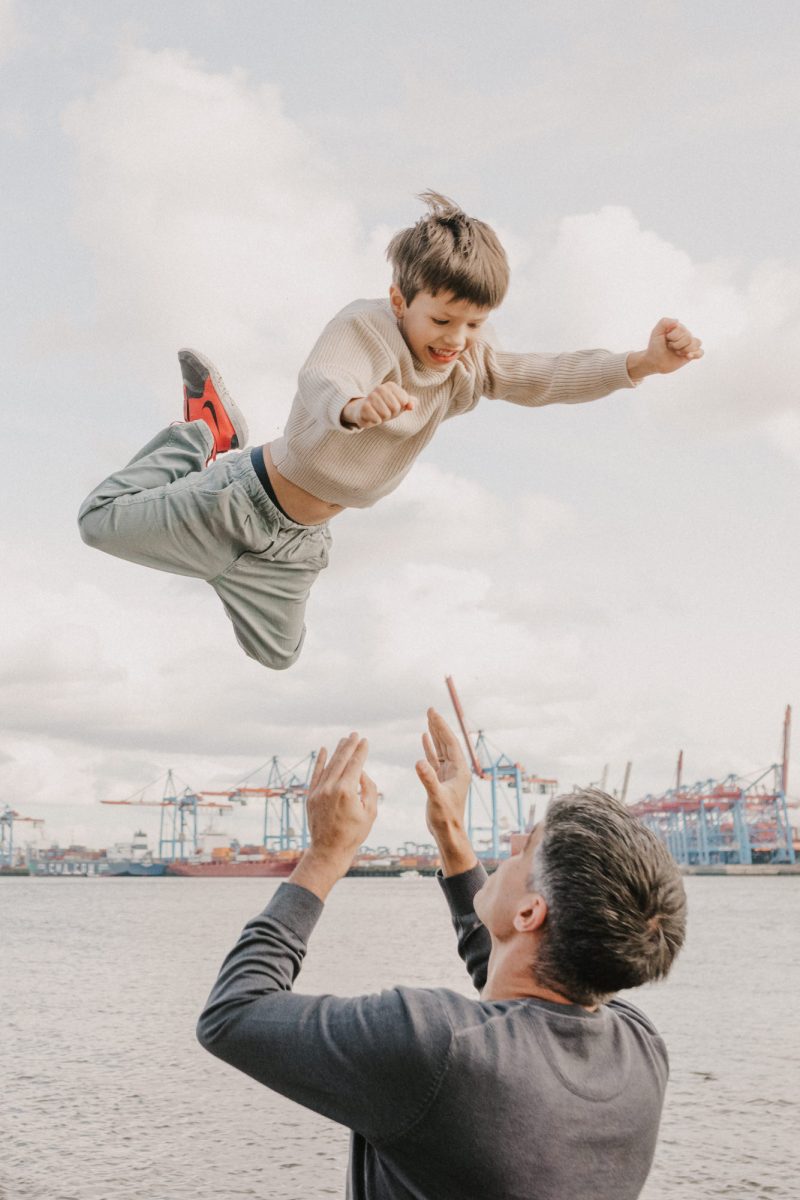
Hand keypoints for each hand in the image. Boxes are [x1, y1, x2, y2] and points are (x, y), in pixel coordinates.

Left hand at [291, 734, 378, 899]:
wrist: (329, 850)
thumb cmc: (354, 833)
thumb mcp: (370, 812)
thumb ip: (369, 788)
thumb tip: (361, 772)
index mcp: (347, 791)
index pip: (356, 764)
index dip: (361, 751)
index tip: (365, 741)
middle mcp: (330, 788)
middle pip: (341, 760)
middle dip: (349, 746)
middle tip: (355, 734)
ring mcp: (318, 791)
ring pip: (328, 765)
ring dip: (337, 751)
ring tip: (344, 740)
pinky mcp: (310, 796)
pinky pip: (315, 774)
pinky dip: (319, 761)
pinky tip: (323, 750)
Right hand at [341, 383, 415, 428]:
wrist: (364, 412)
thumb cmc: (385, 407)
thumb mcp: (399, 404)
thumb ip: (409, 403)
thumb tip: (412, 406)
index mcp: (390, 386)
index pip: (404, 401)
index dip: (400, 408)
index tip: (392, 406)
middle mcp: (380, 388)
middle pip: (395, 408)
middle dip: (391, 414)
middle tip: (384, 411)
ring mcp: (370, 396)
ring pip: (386, 414)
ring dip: (383, 418)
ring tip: (378, 413)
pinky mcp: (364, 407)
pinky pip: (377, 420)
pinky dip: (376, 421)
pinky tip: (371, 416)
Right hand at [416, 708, 476, 876]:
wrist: (448, 833)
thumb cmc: (445, 818)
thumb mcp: (436, 798)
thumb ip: (428, 779)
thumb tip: (418, 762)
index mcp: (459, 770)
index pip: (450, 743)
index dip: (441, 727)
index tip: (432, 713)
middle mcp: (456, 770)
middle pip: (447, 742)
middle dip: (439, 726)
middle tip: (430, 710)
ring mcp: (448, 774)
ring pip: (441, 749)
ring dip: (435, 734)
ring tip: (428, 719)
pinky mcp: (440, 780)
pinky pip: (435, 759)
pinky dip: (430, 747)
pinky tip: (425, 738)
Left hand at [627, 318, 703, 379]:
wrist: (655, 362)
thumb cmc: (655, 347)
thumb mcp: (656, 332)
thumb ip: (664, 322)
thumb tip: (677, 321)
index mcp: (678, 328)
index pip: (682, 330)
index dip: (673, 337)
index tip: (666, 339)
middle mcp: (685, 335)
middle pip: (688, 338)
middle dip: (677, 345)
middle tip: (670, 347)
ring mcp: (689, 345)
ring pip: (697, 343)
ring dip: (685, 350)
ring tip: (677, 352)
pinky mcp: (691, 355)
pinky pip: (701, 352)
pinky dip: (696, 354)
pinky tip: (688, 356)